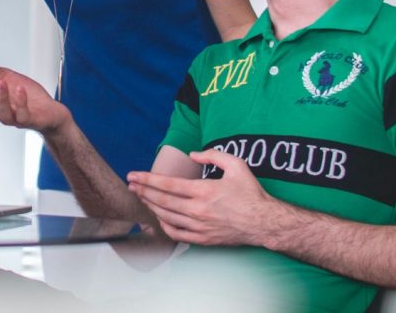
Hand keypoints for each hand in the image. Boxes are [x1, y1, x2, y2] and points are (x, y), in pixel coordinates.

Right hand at [0, 54, 70, 134]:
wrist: (51, 114)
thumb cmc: (30, 98)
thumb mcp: (10, 79)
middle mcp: (3, 113)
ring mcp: (16, 118)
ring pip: (4, 114)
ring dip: (2, 98)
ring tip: (1, 82)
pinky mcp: (30, 120)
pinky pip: (23, 114)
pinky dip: (20, 102)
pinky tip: (20, 89)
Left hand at [126, 148, 276, 246]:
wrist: (265, 223)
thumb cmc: (251, 193)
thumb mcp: (236, 165)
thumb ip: (213, 155)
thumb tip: (193, 154)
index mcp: (204, 191)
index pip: (167, 184)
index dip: (147, 179)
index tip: (133, 175)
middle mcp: (198, 210)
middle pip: (162, 201)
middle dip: (142, 191)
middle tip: (130, 185)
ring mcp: (200, 227)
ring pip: (167, 217)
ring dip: (151, 206)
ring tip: (141, 197)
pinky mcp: (204, 240)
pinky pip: (177, 235)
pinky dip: (164, 226)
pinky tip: (160, 218)